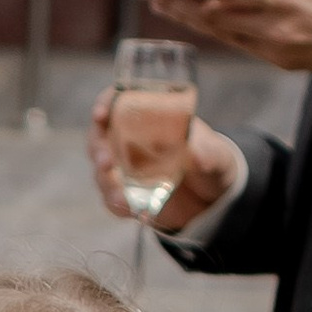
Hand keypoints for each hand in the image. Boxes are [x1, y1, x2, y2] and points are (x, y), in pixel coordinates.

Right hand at [86, 87, 246, 236]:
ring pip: (102, 173)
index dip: (106, 104)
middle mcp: (129, 139)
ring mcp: (124, 168)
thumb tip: (194, 151)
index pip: (119, 101)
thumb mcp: (214, 153)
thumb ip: (206, 151)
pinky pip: (113, 200)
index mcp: (148, 115)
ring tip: (122, 197)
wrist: (211, 196)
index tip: (101, 113)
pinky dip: (119, 206)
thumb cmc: (211, 160)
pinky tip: (134, 210)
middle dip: (98, 150)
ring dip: (106, 184)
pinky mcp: (127, 194)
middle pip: (99, 138)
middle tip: (106, 162)